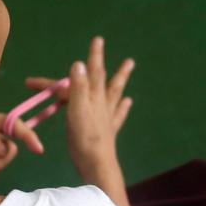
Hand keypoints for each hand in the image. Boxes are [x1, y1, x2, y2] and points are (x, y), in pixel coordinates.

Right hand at [24, 35, 134, 176]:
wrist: (97, 166)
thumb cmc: (84, 139)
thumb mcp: (77, 111)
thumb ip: (78, 88)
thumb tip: (79, 64)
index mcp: (93, 98)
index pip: (89, 73)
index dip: (91, 57)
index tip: (98, 39)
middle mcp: (102, 105)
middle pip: (105, 80)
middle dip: (105, 64)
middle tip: (115, 50)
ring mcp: (107, 118)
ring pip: (115, 93)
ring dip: (120, 79)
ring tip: (129, 66)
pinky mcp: (108, 132)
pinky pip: (117, 115)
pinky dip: (123, 107)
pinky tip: (128, 103)